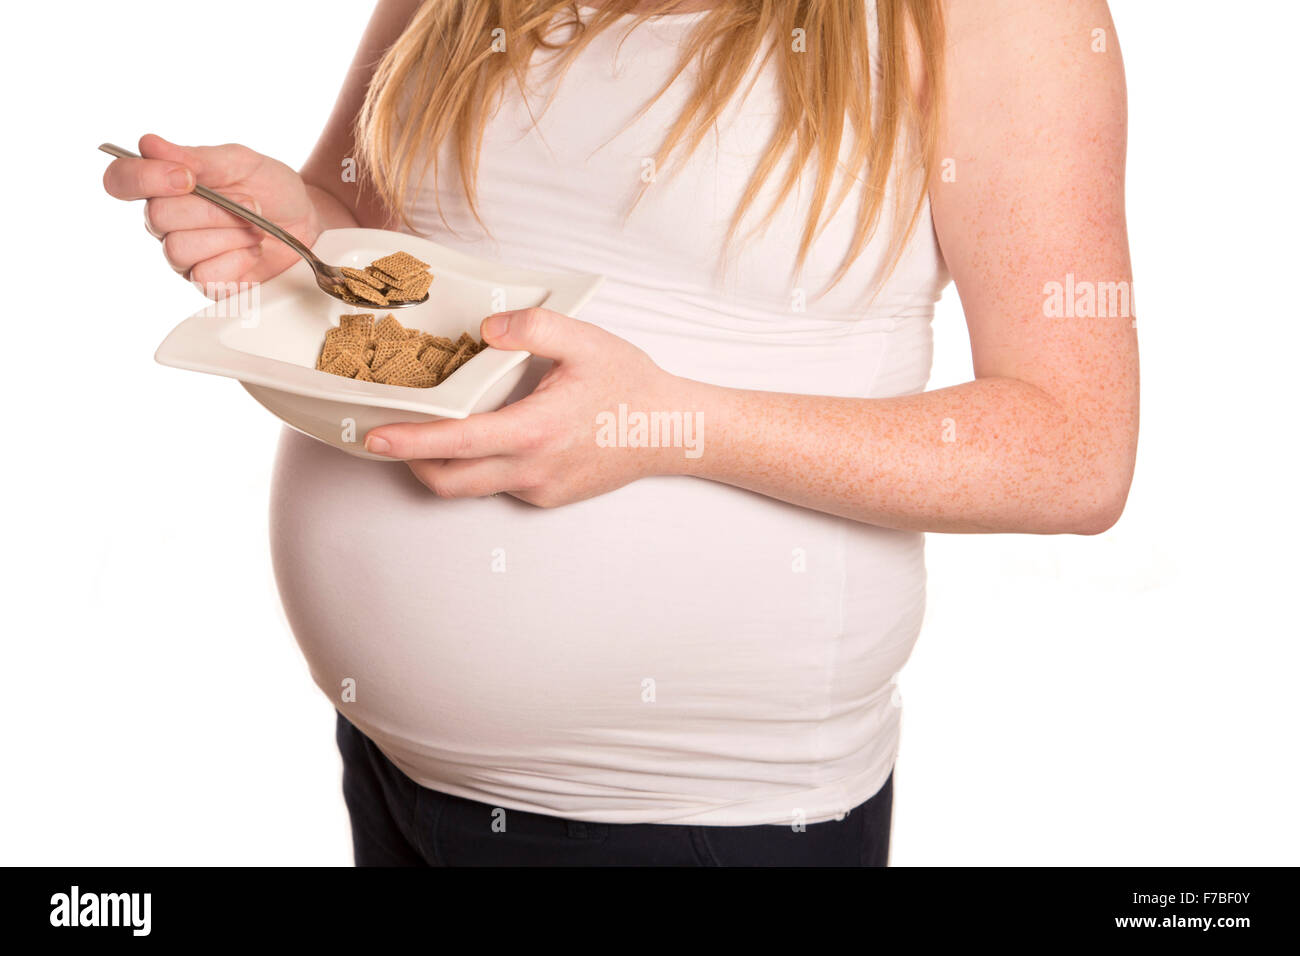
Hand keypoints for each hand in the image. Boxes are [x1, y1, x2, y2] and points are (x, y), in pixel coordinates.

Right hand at [102, 133, 318, 293]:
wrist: (308, 221)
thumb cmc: (272, 189)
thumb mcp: (240, 162)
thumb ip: (197, 157)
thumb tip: (149, 145)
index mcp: (165, 186)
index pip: (120, 181)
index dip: (143, 178)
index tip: (186, 177)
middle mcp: (167, 223)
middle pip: (158, 217)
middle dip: (212, 209)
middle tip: (249, 204)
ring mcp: (185, 257)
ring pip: (179, 249)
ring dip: (228, 234)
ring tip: (255, 229)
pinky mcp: (208, 285)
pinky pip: (204, 276)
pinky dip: (237, 260)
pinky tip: (253, 251)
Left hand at [363, 308, 694, 506]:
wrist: (671, 431)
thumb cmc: (630, 386)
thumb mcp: (585, 340)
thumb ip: (533, 326)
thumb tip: (488, 327)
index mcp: (533, 431)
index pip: (454, 443)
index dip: (407, 442)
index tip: (373, 436)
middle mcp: (531, 469)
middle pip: (448, 482)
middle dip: (410, 463)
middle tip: (389, 436)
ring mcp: (539, 489)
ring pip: (472, 488)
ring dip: (444, 465)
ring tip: (432, 434)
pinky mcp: (549, 497)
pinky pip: (501, 486)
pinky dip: (482, 466)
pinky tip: (490, 438)